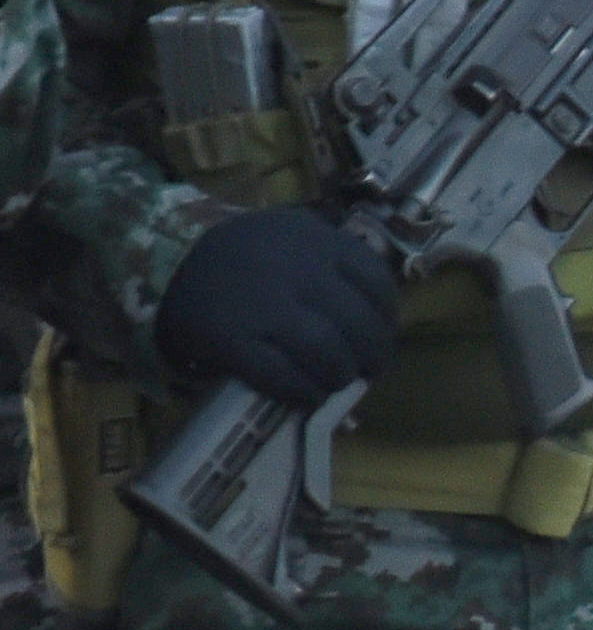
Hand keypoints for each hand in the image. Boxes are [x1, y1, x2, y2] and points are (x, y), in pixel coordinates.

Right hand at [157, 206, 402, 406]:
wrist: (168, 260)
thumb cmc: (243, 252)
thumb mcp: (292, 234)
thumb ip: (332, 261)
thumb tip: (374, 312)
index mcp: (318, 241)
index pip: (377, 282)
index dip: (387, 316)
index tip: (383, 333)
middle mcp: (298, 272)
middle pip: (357, 323)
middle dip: (371, 353)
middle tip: (369, 369)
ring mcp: (264, 307)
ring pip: (325, 351)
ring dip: (339, 374)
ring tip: (336, 382)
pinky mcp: (231, 341)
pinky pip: (279, 375)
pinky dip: (301, 390)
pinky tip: (307, 394)